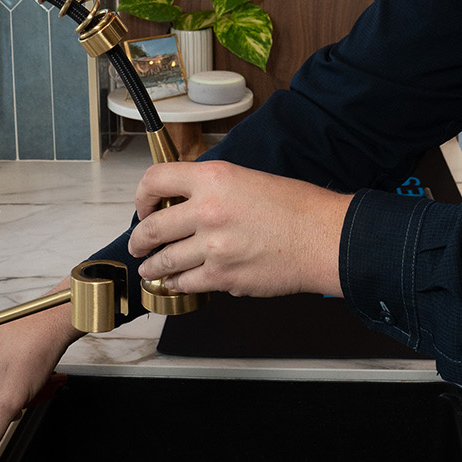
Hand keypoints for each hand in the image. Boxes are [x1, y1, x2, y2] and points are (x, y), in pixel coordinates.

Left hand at [128, 160, 350, 298]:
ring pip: (165, 261)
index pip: (155, 179)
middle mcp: (207, 210)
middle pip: (151, 228)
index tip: (143, 206)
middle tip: (139, 244)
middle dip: (140, 240)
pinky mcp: (223, 277)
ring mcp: (213, 247)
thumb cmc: (296, 206)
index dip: (141, 195)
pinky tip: (176, 282)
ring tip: (150, 268)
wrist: (322, 237)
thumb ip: (212, 188)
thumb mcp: (247, 178)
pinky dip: (177, 284)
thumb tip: (186, 204)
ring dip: (153, 266)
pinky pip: (186, 283)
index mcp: (213, 178)